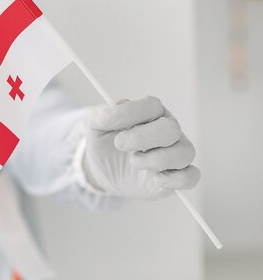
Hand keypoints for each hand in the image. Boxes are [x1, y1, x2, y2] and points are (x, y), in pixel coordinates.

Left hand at [82, 96, 199, 199]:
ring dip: (155, 160)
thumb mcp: (95, 125)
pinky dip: (173, 180)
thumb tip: (122, 105)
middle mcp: (169, 129)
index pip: (152, 106)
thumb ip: (105, 114)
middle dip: (143, 139)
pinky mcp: (178, 175)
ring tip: (134, 162)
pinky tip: (154, 179)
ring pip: (184, 152)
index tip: (115, 132)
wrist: (104, 169)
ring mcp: (176, 152)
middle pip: (171, 128)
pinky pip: (190, 177)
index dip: (132, 116)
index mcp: (151, 112)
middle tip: (120, 146)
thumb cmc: (104, 141)